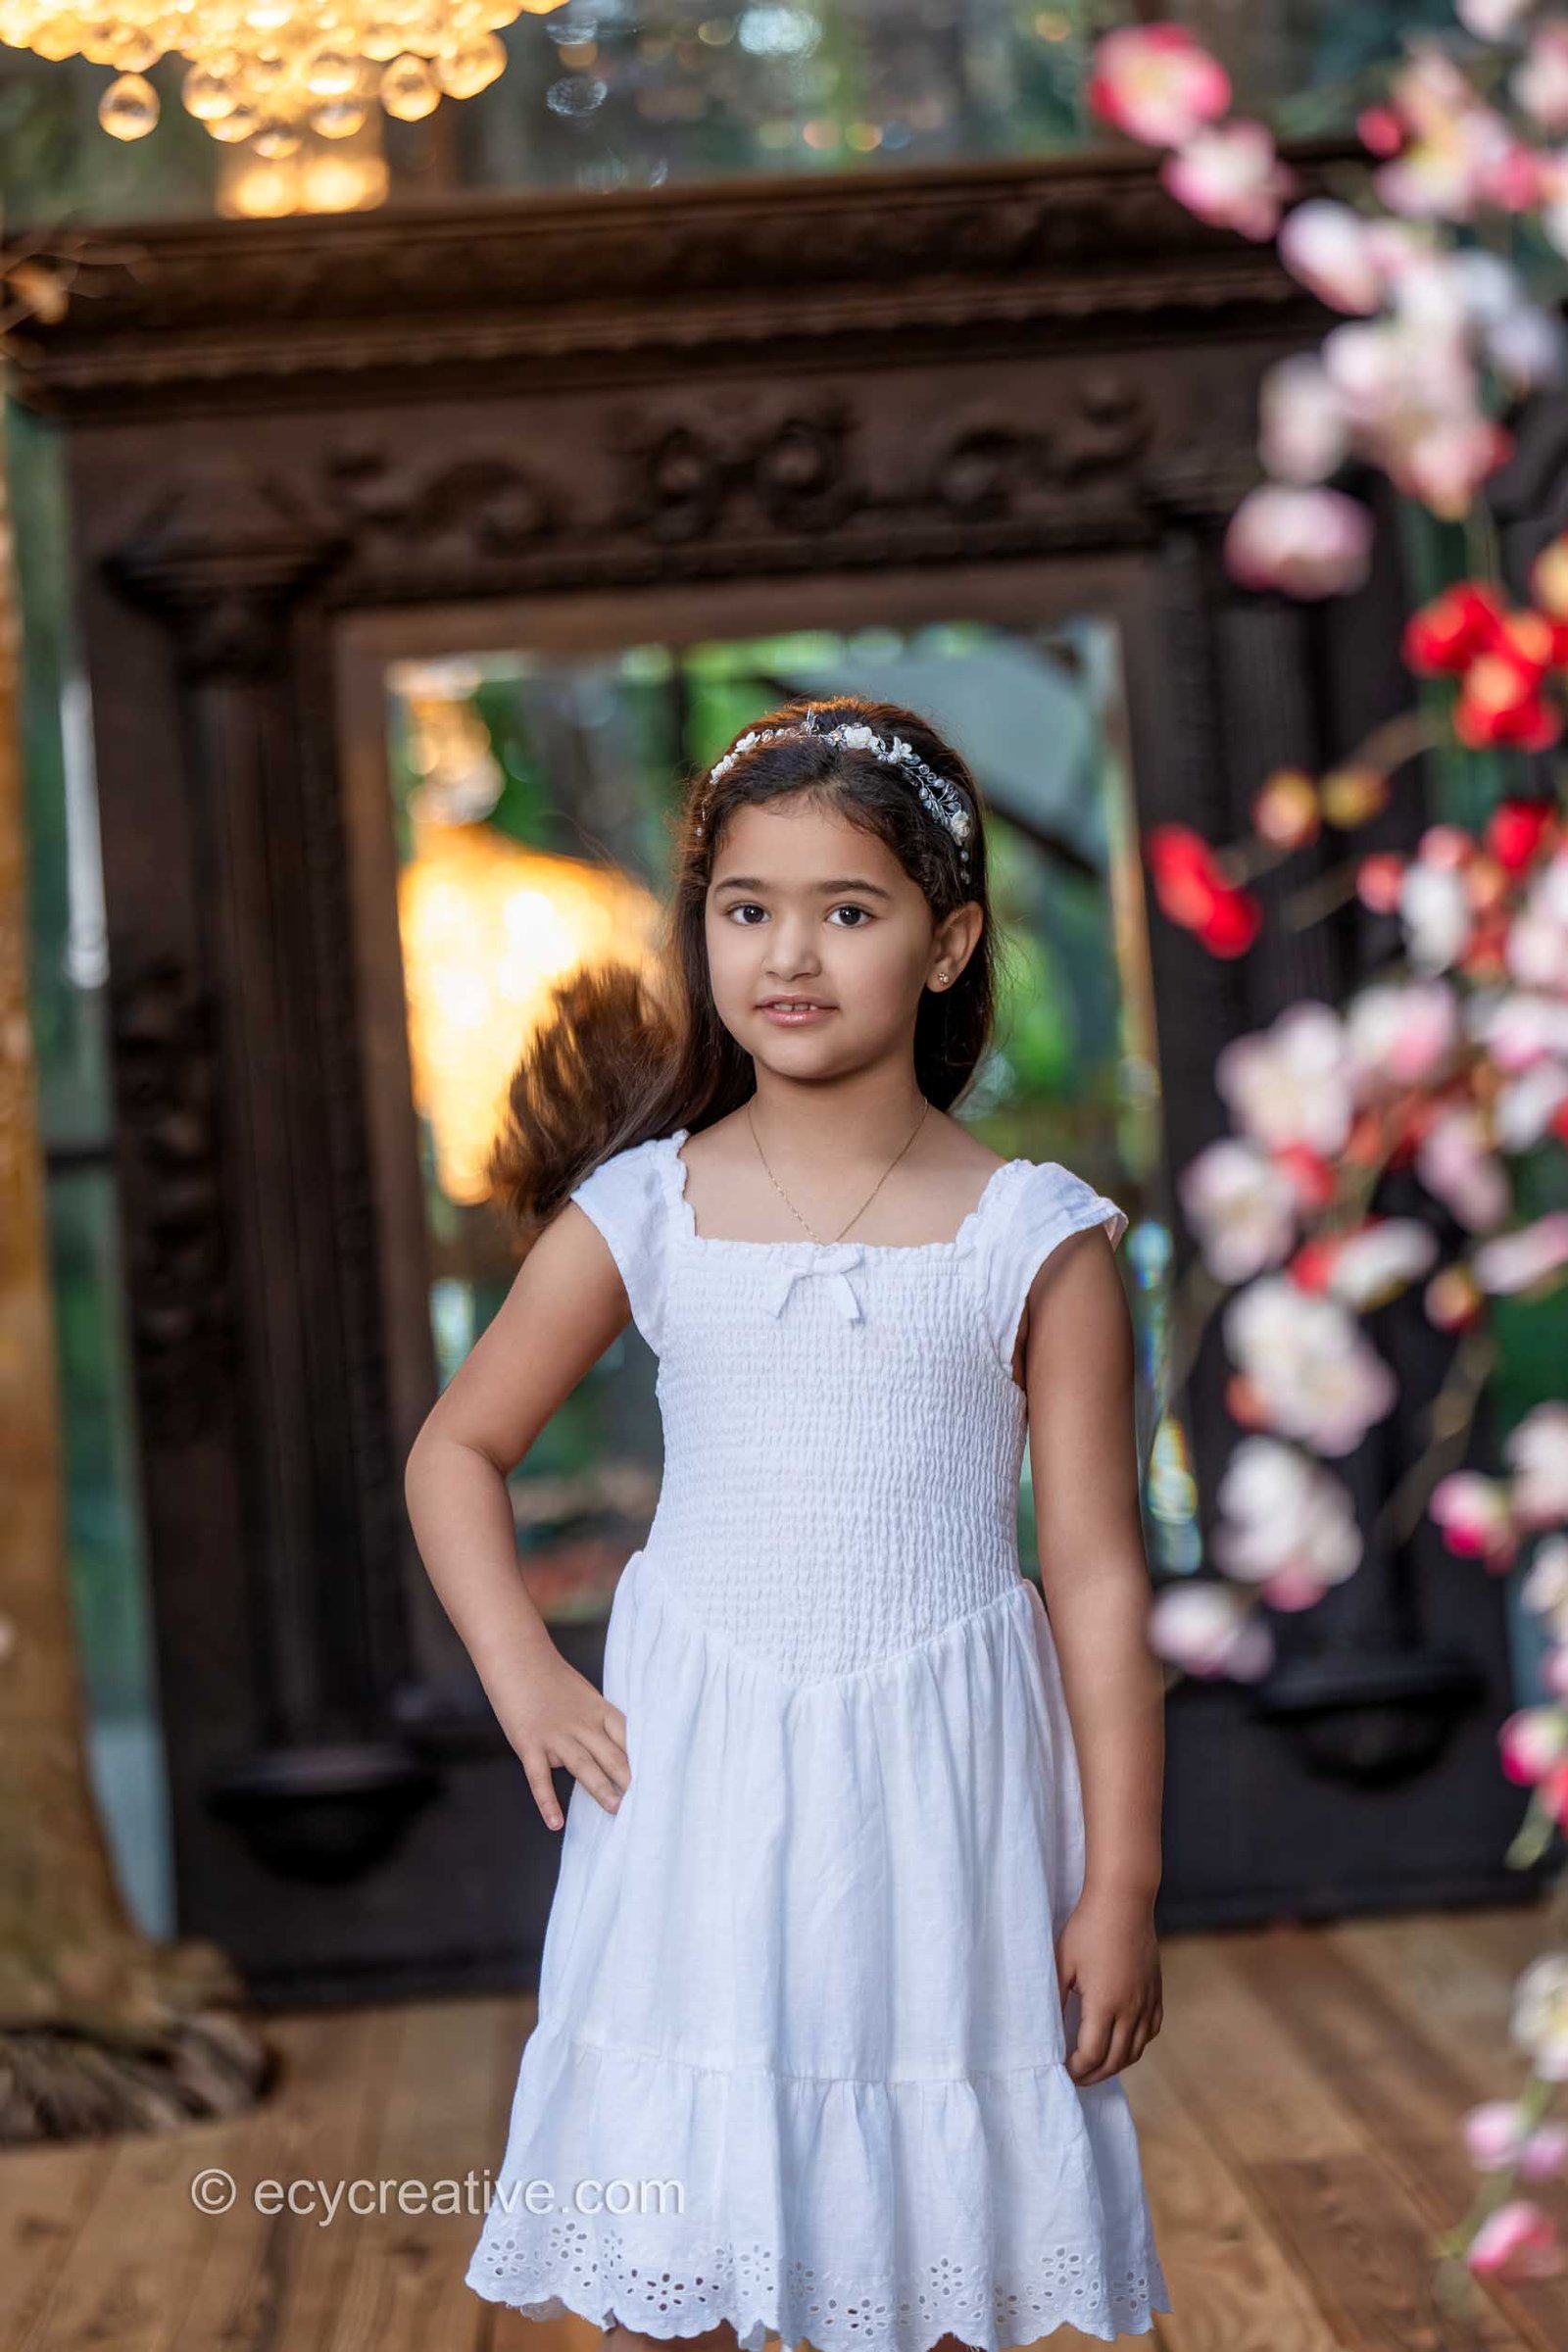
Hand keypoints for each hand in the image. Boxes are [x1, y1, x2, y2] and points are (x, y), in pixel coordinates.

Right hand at [492, 1645, 630, 1831]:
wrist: (516, 1658)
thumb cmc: (551, 1678)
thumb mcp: (584, 1695)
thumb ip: (598, 1722)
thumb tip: (615, 1749)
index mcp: (598, 1711)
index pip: (628, 1738)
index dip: (643, 1759)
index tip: (658, 1778)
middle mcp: (581, 1724)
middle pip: (611, 1755)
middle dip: (629, 1780)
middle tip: (648, 1803)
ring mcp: (555, 1735)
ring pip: (583, 1767)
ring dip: (601, 1789)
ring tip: (616, 1810)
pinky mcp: (529, 1744)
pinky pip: (539, 1778)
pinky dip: (547, 1802)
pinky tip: (555, 1823)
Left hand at [1055, 1883, 1161, 2084]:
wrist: (1123, 1901)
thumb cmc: (1087, 1928)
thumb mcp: (1062, 1963)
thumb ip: (1054, 2000)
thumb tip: (1046, 2030)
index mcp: (1105, 2003)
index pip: (1092, 2054)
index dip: (1077, 2069)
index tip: (1062, 2069)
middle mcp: (1131, 2008)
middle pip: (1116, 2060)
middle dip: (1094, 2075)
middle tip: (1076, 2076)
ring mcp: (1147, 2001)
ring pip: (1136, 2050)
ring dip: (1116, 2064)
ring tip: (1097, 2065)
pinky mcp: (1156, 1991)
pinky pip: (1151, 2031)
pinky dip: (1137, 2045)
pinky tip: (1123, 2043)